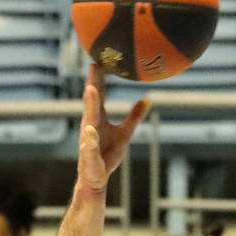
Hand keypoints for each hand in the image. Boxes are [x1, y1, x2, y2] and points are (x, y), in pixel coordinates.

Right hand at [76, 64, 149, 190]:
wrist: (96, 178)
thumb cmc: (107, 154)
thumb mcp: (125, 133)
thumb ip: (134, 116)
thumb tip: (147, 99)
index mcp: (98, 118)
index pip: (99, 93)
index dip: (100, 77)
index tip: (101, 58)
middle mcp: (90, 124)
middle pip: (93, 100)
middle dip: (94, 82)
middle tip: (95, 64)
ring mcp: (88, 138)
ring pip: (89, 119)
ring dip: (90, 104)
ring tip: (91, 89)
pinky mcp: (89, 154)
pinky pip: (89, 145)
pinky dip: (89, 138)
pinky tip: (90, 130)